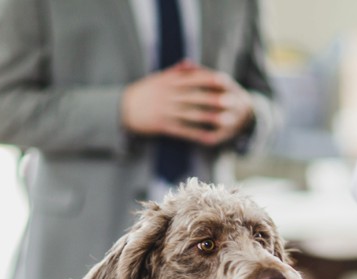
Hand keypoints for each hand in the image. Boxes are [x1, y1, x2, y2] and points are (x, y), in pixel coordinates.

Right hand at [121, 61, 254, 145]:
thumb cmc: (143, 92)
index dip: (210, 80)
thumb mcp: (158, 79)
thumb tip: (190, 63)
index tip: (226, 81)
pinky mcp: (163, 126)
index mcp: (169, 82)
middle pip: (196, 97)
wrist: (122, 108)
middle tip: (233, 102)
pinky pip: (184, 131)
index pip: (194, 79)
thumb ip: (176, 72)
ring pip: (192, 115)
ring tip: (227, 121)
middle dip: (215, 100)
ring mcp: (166, 112)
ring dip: (211, 119)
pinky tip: (210, 138)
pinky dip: (198, 135)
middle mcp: (169, 96)